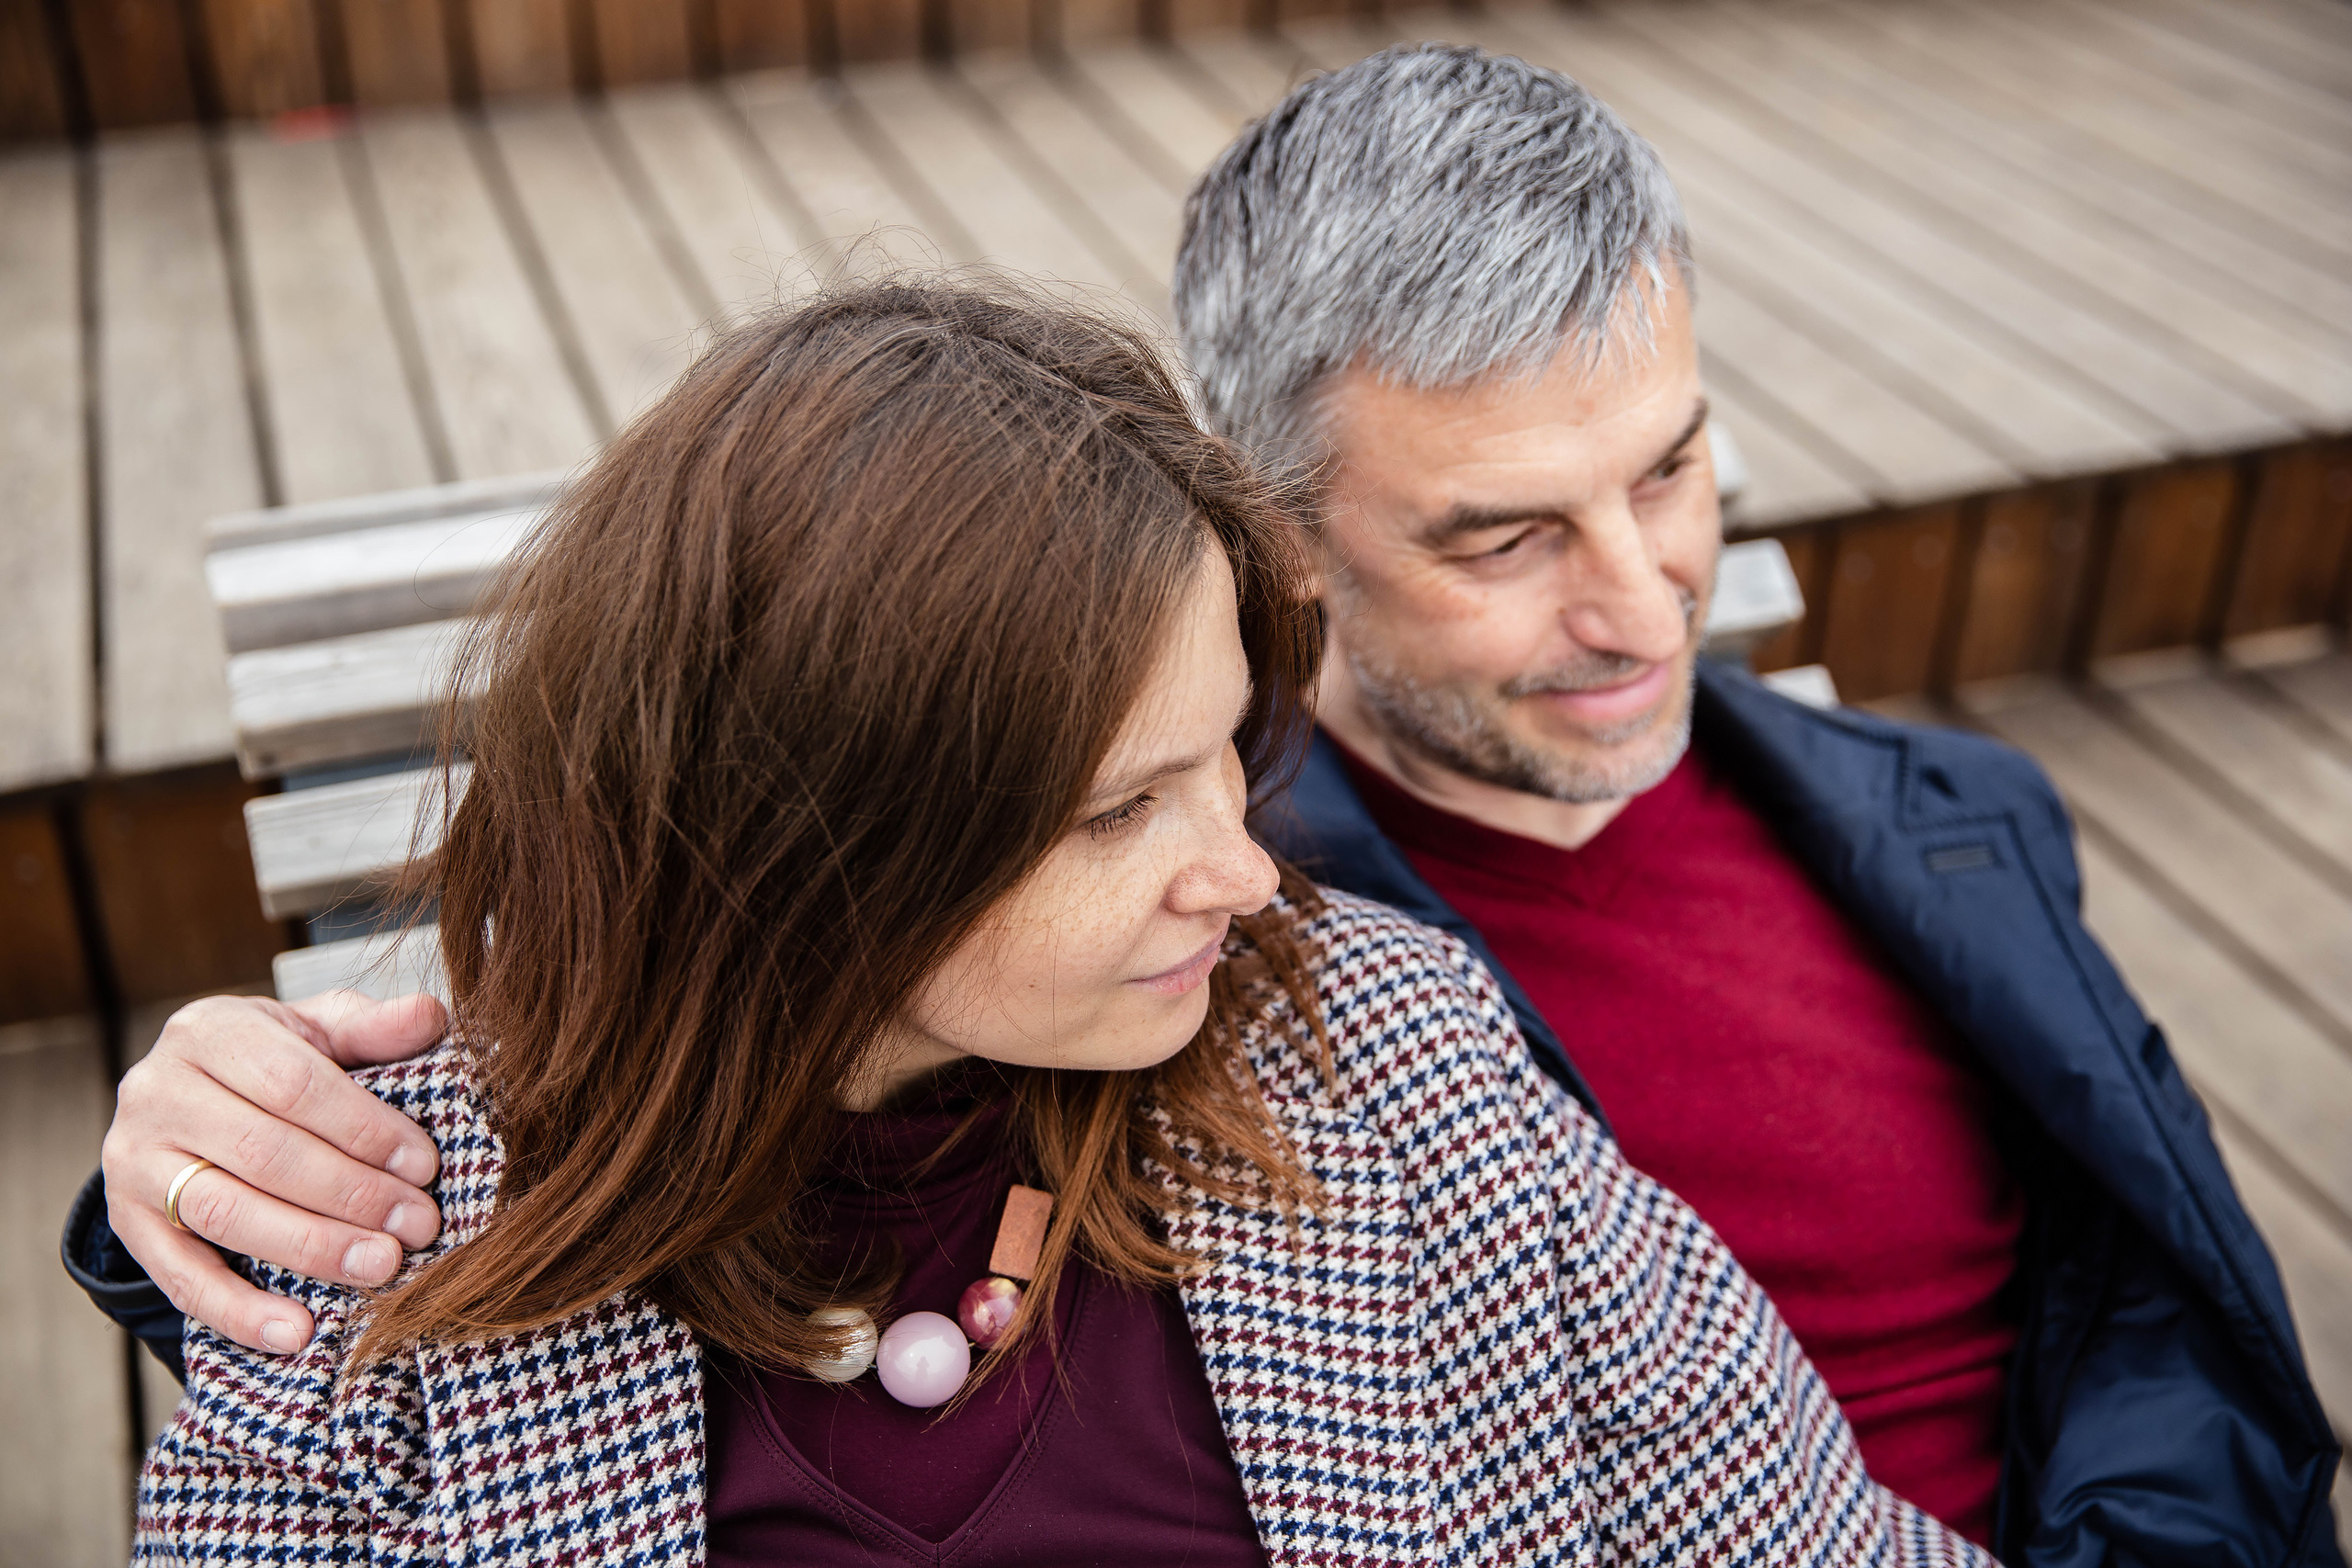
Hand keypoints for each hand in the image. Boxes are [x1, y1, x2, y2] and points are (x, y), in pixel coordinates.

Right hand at [102, 990, 448, 1355]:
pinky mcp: (128, 1224)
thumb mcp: (320, 1029)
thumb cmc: (275, 1060)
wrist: (191, 1095)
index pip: (292, 1083)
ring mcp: (133, 1162)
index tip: (424, 1164)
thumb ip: (373, 1027)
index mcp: (209, 1032)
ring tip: (382, 1268)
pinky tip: (298, 1331)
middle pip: (262, 1152)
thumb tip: (431, 1015)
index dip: (363, 1127)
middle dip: (350, 1193)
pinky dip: (239, 1311)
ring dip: (310, 1247)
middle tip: (418, 1225)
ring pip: (225, 1213)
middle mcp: (157, 1093)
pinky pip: (180, 1277)